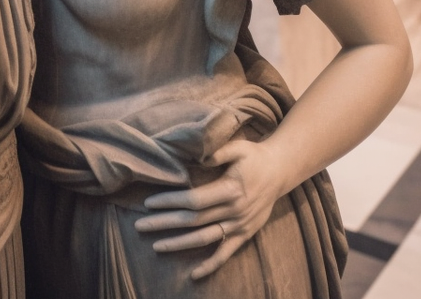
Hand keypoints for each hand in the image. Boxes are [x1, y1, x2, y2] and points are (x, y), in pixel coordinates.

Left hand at [134, 139, 288, 279]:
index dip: (170, 202)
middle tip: (140, 225)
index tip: (149, 203)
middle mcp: (234, 211)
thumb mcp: (238, 147)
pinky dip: (211, 265)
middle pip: (193, 221)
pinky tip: (194, 274)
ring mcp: (239, 225)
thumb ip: (217, 152)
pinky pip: (226, 253)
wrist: (280, 171)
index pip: (194, 200)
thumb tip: (197, 157)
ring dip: (179, 244)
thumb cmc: (254, 156)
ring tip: (156, 246)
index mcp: (230, 190)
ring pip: (205, 239)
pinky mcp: (244, 234)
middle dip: (165, 223)